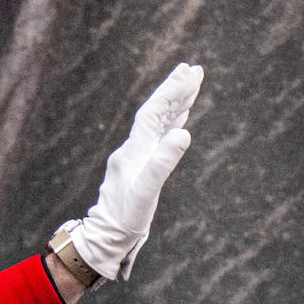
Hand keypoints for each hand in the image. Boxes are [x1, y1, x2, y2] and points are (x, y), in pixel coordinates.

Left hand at [66, 62, 202, 280]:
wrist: (108, 234)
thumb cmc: (127, 216)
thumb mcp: (147, 190)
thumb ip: (163, 162)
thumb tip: (183, 133)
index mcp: (134, 150)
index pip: (154, 112)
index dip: (171, 92)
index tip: (189, 72)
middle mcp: (133, 148)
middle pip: (156, 112)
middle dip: (175, 90)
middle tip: (195, 69)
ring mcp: (137, 156)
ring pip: (158, 123)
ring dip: (175, 104)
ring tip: (193, 85)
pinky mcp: (141, 167)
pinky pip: (158, 138)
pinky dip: (171, 124)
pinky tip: (181, 118)